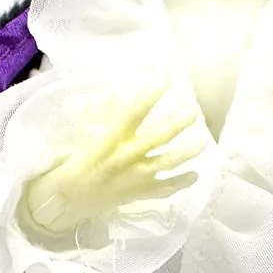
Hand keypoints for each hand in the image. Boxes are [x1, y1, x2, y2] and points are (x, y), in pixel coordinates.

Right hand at [21, 78, 206, 239]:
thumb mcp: (87, 130)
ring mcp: (135, 177)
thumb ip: (103, 110)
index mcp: (111, 137)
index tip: (166, 76)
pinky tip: (195, 174)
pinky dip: (181, 183)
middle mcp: (126, 156)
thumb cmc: (80, 157)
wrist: (71, 197)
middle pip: (159, 136)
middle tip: (194, 110)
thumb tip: (118, 89)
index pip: (134, 111)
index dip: (151, 93)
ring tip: (202, 141)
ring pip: (167, 163)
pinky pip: (165, 189)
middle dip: (179, 121)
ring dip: (187, 152)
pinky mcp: (139, 193)